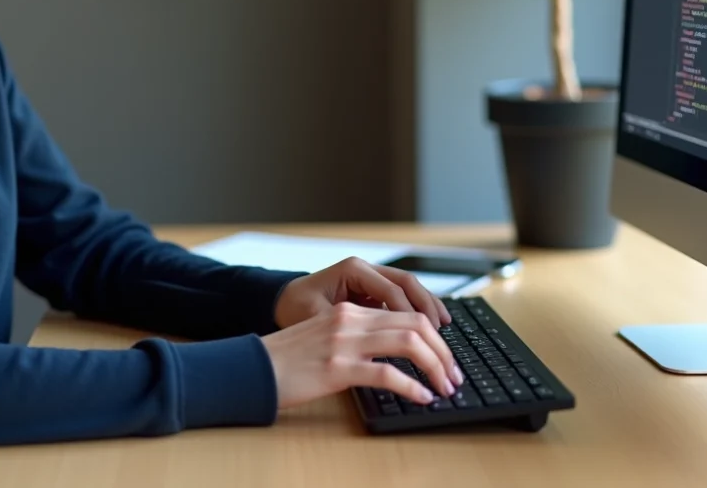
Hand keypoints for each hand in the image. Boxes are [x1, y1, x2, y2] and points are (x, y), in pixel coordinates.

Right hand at [260, 301, 463, 408]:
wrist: (252, 367)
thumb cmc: (286, 359)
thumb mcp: (323, 336)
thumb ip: (355, 337)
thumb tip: (391, 356)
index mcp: (348, 310)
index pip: (406, 313)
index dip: (434, 336)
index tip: (445, 359)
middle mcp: (350, 319)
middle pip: (415, 324)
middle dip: (444, 352)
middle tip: (454, 376)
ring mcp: (344, 342)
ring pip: (409, 344)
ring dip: (436, 367)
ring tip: (445, 387)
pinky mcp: (337, 367)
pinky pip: (387, 374)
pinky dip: (412, 387)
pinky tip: (421, 397)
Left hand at [273, 256, 451, 330]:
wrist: (281, 300)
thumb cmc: (294, 308)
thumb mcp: (314, 317)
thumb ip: (344, 326)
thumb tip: (372, 343)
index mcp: (352, 270)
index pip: (392, 291)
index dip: (411, 314)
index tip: (426, 337)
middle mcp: (365, 269)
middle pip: (407, 284)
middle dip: (428, 309)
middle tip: (443, 334)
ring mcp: (370, 278)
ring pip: (409, 288)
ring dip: (428, 307)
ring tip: (445, 329)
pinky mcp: (372, 290)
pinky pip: (401, 297)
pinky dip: (417, 310)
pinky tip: (432, 325)